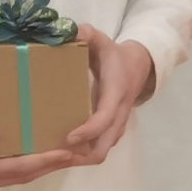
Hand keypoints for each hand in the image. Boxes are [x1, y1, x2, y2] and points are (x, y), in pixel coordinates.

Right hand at [0, 97, 83, 190]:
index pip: (17, 168)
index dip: (44, 161)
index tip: (67, 153)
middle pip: (24, 175)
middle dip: (52, 166)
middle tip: (81, 155)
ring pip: (20, 174)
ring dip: (45, 166)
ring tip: (70, 154)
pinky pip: (12, 170)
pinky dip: (32, 162)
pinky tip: (44, 151)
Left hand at [61, 26, 155, 164]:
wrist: (138, 66)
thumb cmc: (113, 54)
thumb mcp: (101, 40)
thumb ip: (86, 33)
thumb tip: (71, 32)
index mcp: (115, 94)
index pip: (105, 119)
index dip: (88, 131)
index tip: (68, 137)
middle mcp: (119, 114)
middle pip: (103, 147)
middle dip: (80, 156)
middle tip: (53, 156)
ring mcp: (117, 125)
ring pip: (101, 151)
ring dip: (80, 158)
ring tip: (53, 158)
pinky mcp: (112, 130)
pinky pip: (99, 148)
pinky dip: (83, 154)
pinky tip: (61, 151)